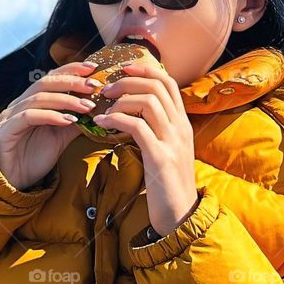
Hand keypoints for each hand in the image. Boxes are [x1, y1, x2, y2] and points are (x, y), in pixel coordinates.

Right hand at [0, 61, 102, 190]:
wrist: (10, 183)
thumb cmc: (33, 159)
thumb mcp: (60, 138)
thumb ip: (75, 123)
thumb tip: (98, 112)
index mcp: (31, 101)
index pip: (51, 77)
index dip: (71, 70)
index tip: (93, 68)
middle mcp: (20, 104)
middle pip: (45, 83)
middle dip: (71, 82)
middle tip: (93, 86)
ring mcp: (11, 116)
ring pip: (39, 98)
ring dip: (65, 100)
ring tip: (87, 107)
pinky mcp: (6, 130)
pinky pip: (29, 117)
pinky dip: (50, 116)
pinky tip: (68, 120)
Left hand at [90, 60, 199, 234]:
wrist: (180, 214)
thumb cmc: (167, 183)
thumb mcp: (165, 150)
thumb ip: (154, 129)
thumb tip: (131, 112)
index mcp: (182, 123)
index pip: (168, 82)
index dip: (144, 70)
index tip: (122, 69)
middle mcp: (180, 127)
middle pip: (157, 86)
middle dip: (128, 81)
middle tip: (105, 89)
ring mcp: (172, 141)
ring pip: (148, 102)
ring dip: (120, 99)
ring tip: (102, 108)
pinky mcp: (160, 157)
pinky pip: (137, 126)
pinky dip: (115, 120)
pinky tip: (101, 124)